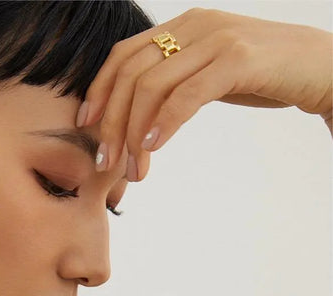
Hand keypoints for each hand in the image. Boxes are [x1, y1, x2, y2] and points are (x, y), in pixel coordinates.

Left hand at [78, 8, 332, 180]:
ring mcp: (215, 38)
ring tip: (134, 170)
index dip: (99, 91)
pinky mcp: (237, 59)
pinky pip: (185, 94)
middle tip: (106, 165)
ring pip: (152, 86)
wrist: (324, 68)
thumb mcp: (211, 74)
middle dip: (111, 123)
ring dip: (134, 134)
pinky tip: (153, 148)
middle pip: (130, 73)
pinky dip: (163, 124)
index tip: (87, 127)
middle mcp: (193, 26)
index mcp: (182, 26)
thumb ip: (178, 82)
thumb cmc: (266, 77)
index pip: (124, 55)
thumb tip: (141, 117)